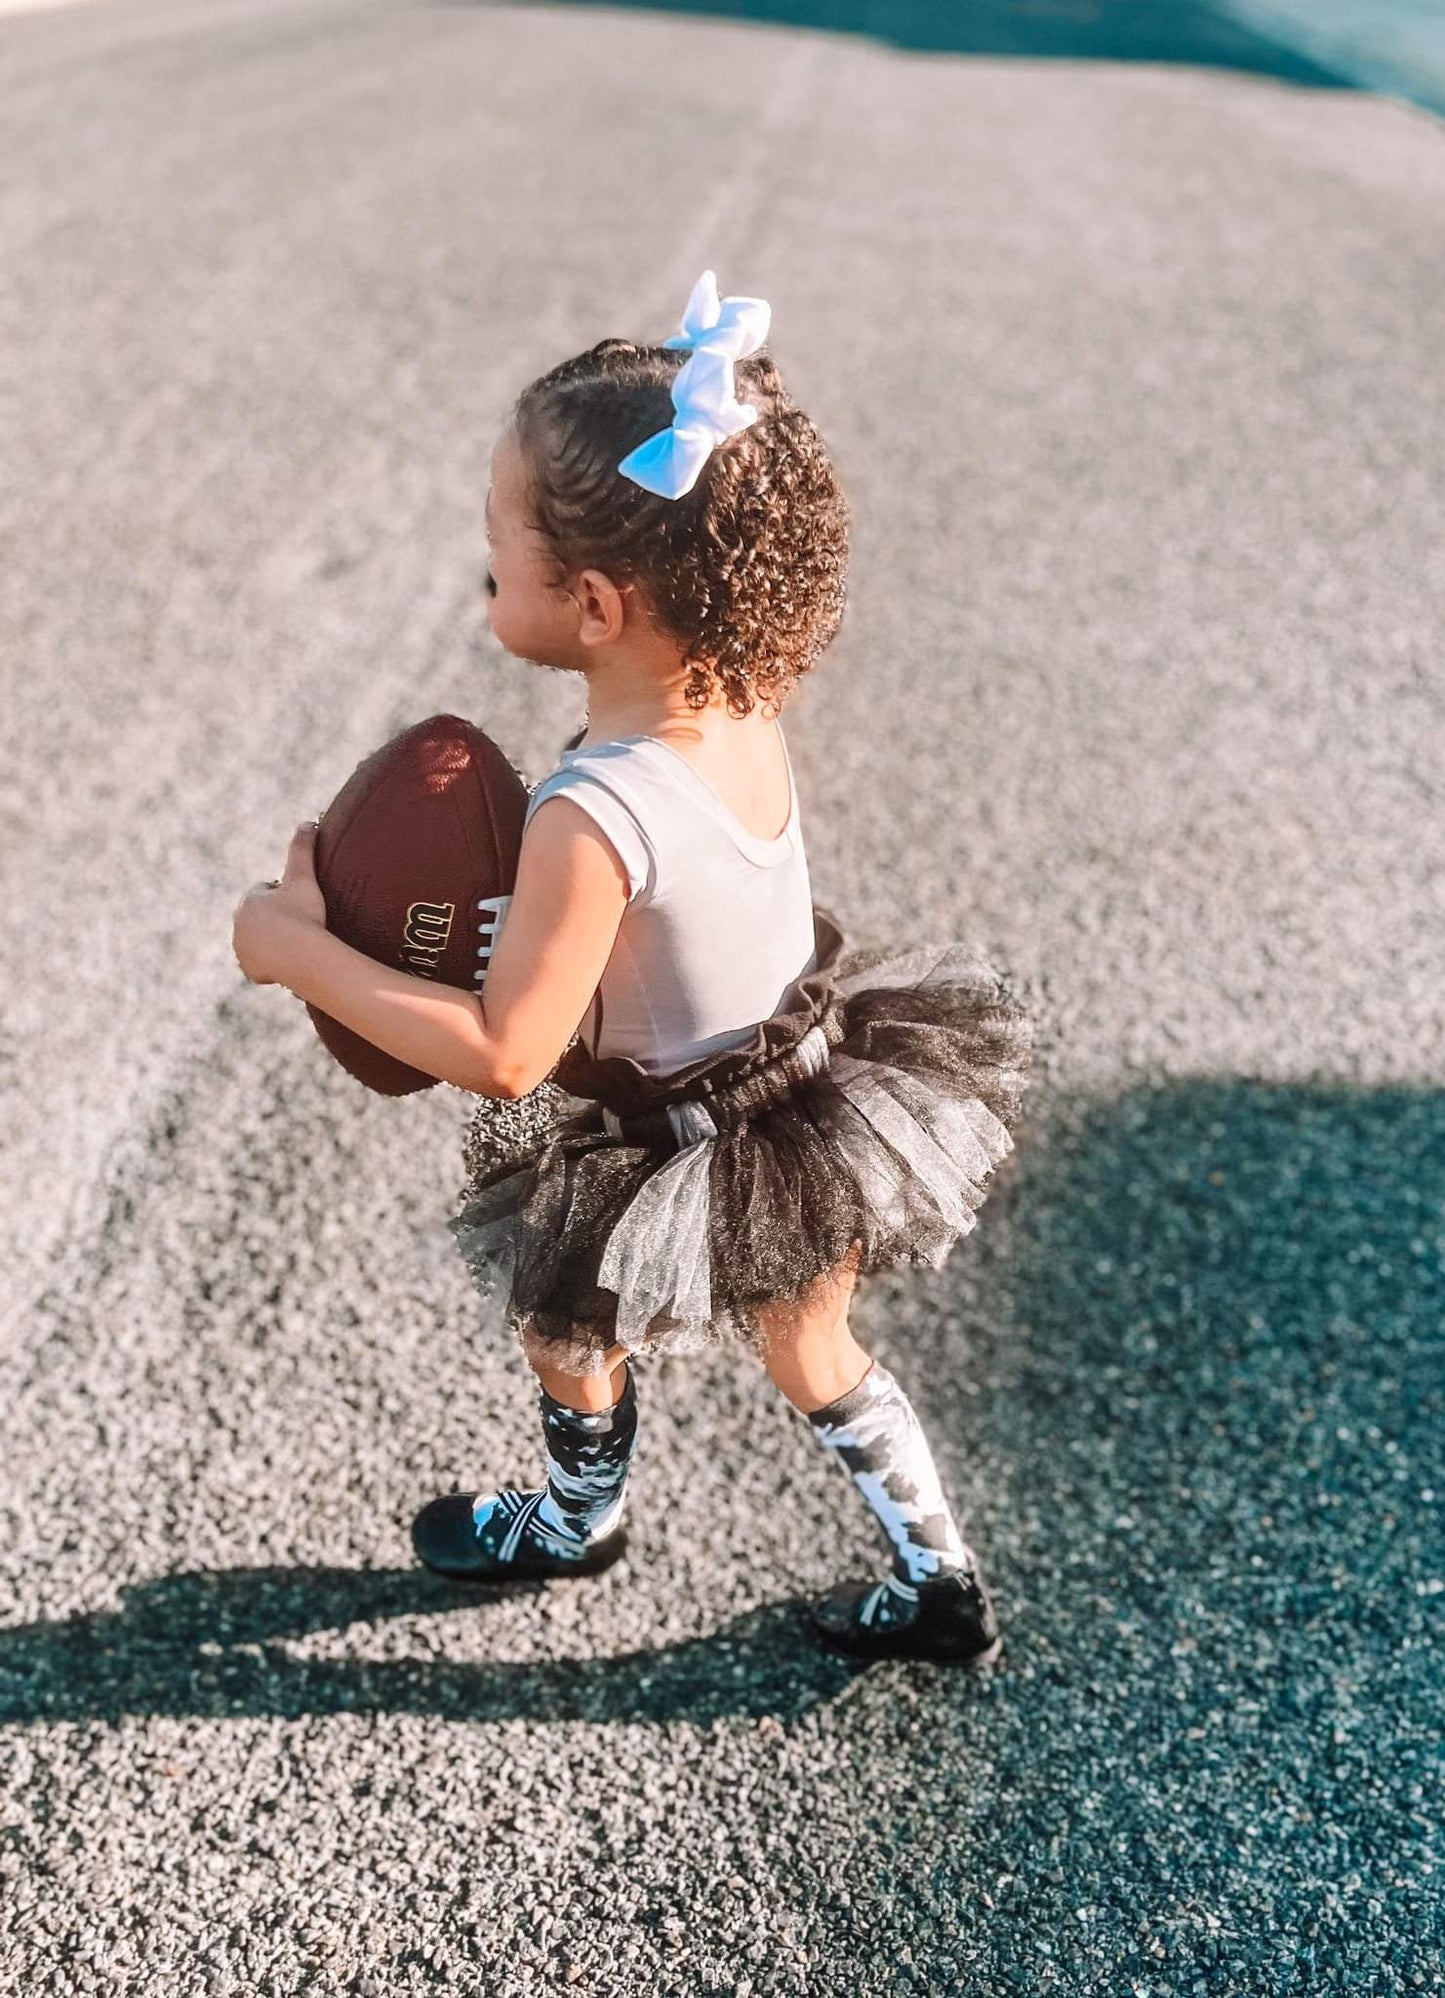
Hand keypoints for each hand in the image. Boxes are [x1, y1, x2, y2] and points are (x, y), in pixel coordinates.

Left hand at [232, 821, 328, 986]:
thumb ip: (302, 848)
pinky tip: (288, 961)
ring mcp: (242, 949)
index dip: (285, 897)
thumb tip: (307, 820)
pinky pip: (261, 965)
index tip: (301, 904)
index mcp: (248, 900)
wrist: (303, 956)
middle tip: (302, 925)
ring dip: (273, 941)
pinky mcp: (249, 970)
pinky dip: (271, 964)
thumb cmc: (303, 915)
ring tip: (296, 943)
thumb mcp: (304, 877)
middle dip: (276, 919)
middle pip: (261, 918)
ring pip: (260, 941)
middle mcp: (239, 924)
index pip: (266, 893)